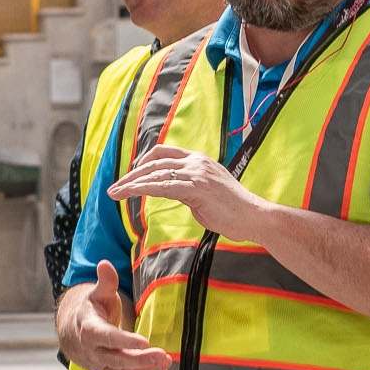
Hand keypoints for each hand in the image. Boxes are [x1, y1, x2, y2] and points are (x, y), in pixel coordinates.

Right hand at [62, 260, 174, 369]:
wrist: (75, 333)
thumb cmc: (92, 310)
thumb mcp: (97, 293)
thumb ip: (105, 281)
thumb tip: (104, 263)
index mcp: (89, 329)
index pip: (106, 338)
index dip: (125, 341)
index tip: (145, 341)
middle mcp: (94, 352)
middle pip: (117, 360)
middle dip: (141, 360)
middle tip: (164, 355)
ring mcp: (101, 366)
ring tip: (166, 363)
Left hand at [106, 145, 267, 239]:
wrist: (255, 216)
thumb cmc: (234, 210)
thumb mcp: (208, 192)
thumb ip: (190, 188)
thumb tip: (176, 192)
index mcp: (199, 160)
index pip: (164, 152)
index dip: (144, 160)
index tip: (132, 173)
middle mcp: (196, 162)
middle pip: (154, 163)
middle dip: (131, 175)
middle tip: (114, 187)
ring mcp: (197, 174)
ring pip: (155, 174)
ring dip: (130, 184)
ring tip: (114, 193)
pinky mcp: (196, 189)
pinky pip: (162, 187)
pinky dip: (141, 190)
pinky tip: (129, 195)